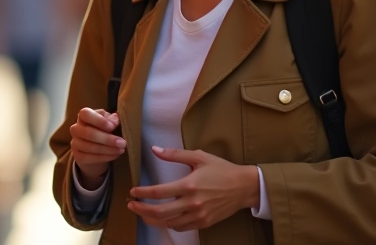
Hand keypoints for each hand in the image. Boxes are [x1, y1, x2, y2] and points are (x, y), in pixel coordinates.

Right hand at [69, 108, 125, 188]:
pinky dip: (104, 157)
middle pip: (88, 133)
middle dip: (107, 139)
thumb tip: (115, 121)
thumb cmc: (104, 130)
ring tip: (121, 149)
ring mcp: (75, 143)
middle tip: (123, 143)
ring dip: (108, 149)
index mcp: (83, 116)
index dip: (99, 120)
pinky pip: (89, 158)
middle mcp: (76, 128)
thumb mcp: (109, 121)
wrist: (95, 149)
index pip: (85, 114)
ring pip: (90, 147)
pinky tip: (115, 155)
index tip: (113, 127)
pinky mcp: (77, 156)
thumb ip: (112, 119)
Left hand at [127, 147, 259, 231]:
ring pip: (169, 223)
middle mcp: (192, 203)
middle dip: (141, 210)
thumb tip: (154, 149)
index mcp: (189, 185)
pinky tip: (162, 218)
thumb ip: (175, 154)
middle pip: (160, 212)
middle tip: (131, 205)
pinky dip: (168, 224)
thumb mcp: (199, 156)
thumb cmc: (221, 169)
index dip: (142, 193)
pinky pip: (181, 227)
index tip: (133, 191)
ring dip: (152, 219)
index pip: (158, 192)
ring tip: (142, 213)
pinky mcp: (204, 223)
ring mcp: (198, 215)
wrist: (244, 187)